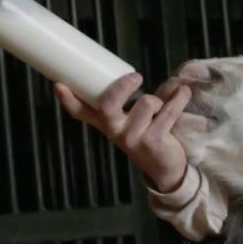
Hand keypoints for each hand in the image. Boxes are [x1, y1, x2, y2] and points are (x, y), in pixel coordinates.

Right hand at [54, 73, 190, 192]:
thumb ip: (140, 98)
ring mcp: (132, 137)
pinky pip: (167, 111)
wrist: (165, 168)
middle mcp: (115, 130)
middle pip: (107, 105)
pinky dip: (178, 99)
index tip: (59, 85)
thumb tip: (158, 75)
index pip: (81, 111)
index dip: (68, 99)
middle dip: (121, 88)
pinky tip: (184, 93)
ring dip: (160, 99)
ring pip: (146, 102)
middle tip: (137, 76)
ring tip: (164, 105)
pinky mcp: (153, 141)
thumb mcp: (135, 117)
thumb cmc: (148, 134)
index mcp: (107, 122)